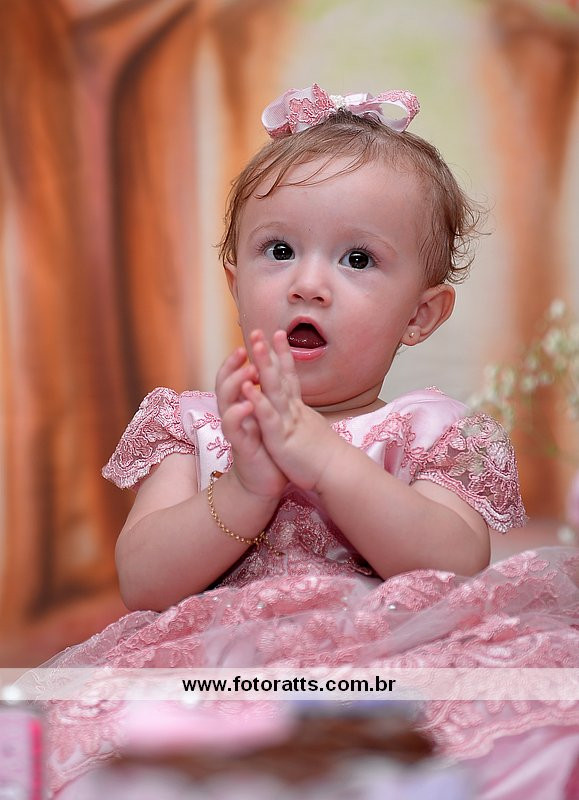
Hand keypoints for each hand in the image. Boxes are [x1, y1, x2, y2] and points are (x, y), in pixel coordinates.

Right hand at [215, 346, 287, 499]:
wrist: (264, 481)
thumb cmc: (269, 447)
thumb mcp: (270, 415)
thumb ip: (269, 394)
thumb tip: (274, 369)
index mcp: (244, 403)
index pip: (237, 374)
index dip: (244, 357)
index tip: (257, 338)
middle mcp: (236, 413)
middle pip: (225, 382)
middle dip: (233, 364)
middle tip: (244, 347)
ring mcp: (236, 428)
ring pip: (226, 401)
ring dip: (236, 384)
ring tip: (249, 370)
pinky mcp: (240, 445)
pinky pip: (234, 427)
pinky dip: (239, 414)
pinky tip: (247, 404)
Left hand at [242, 330, 347, 490]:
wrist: (337, 474)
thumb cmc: (326, 458)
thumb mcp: (313, 431)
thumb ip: (305, 419)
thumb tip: (306, 413)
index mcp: (299, 410)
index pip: (290, 377)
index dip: (282, 355)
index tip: (277, 334)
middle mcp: (293, 410)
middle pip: (280, 376)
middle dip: (269, 352)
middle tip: (260, 330)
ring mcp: (288, 422)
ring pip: (275, 390)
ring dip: (264, 366)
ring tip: (255, 346)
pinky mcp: (282, 439)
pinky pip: (268, 417)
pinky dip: (258, 401)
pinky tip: (248, 387)